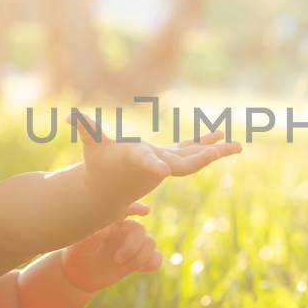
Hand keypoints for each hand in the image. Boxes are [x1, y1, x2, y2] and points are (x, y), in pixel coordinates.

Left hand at [60, 203, 161, 292]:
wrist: (80, 275)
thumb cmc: (77, 255)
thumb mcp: (80, 247)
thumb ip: (91, 237)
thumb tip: (104, 230)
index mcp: (111, 222)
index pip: (127, 209)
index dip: (137, 208)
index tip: (145, 212)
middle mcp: (124, 230)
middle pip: (140, 231)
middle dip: (132, 247)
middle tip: (117, 260)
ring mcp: (133, 244)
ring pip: (150, 243)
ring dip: (141, 257)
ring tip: (125, 267)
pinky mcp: (138, 260)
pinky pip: (156, 258)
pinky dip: (152, 263)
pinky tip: (141, 269)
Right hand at [73, 108, 240, 200]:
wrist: (106, 192)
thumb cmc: (97, 166)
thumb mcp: (91, 147)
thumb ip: (86, 129)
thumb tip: (69, 115)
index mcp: (136, 161)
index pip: (146, 162)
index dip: (153, 164)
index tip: (163, 170)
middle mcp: (156, 166)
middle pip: (184, 163)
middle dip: (205, 156)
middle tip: (225, 149)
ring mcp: (165, 165)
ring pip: (194, 158)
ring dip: (215, 149)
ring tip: (237, 144)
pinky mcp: (168, 161)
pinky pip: (191, 152)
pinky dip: (205, 144)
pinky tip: (221, 134)